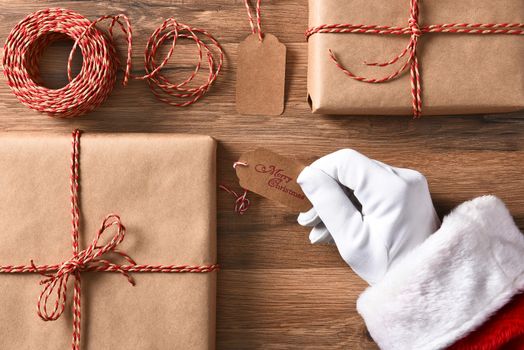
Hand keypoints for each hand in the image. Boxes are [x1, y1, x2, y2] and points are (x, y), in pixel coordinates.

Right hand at [297, 149, 438, 284]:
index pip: (344, 160)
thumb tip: (307, 175)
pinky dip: (354, 203)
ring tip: (321, 228)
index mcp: (391, 189)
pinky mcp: (407, 191)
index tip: (304, 193)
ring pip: (359, 179)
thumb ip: (327, 203)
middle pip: (351, 170)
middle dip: (327, 191)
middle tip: (309, 219)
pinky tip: (340, 224)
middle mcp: (404, 178)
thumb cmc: (391, 268)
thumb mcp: (351, 240)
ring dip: (338, 199)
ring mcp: (408, 184)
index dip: (319, 172)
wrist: (427, 282)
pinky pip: (372, 188)